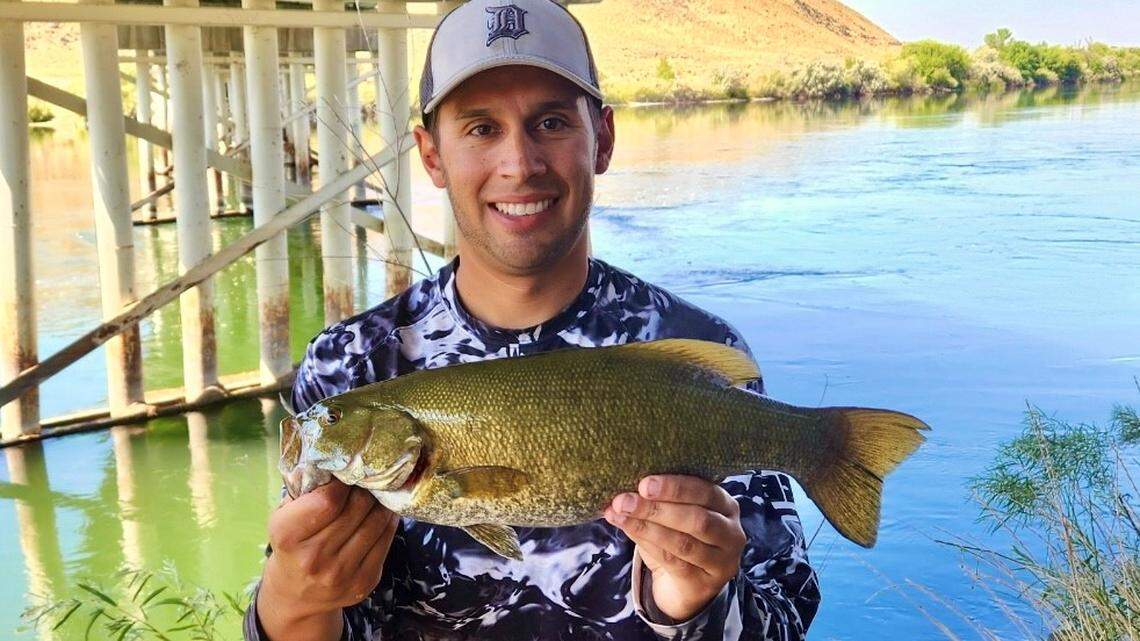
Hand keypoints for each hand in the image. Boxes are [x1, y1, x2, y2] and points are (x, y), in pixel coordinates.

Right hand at [257, 480, 399, 640]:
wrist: (296, 596)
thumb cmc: (291, 546)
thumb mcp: (283, 517)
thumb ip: (306, 490)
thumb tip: (340, 462)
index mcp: (288, 536)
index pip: (329, 499)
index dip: (343, 481)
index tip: (346, 473)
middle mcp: (314, 557)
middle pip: (357, 507)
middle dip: (365, 487)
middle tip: (367, 478)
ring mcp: (342, 572)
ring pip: (377, 521)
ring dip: (380, 502)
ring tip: (377, 492)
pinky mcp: (365, 581)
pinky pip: (387, 539)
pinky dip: (389, 520)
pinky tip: (384, 511)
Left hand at [604, 475, 745, 621]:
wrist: (686, 587)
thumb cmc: (680, 538)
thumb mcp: (676, 514)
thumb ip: (658, 499)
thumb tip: (624, 490)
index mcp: (726, 505)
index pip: (705, 491)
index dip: (675, 487)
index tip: (643, 484)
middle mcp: (731, 532)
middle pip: (697, 519)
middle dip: (658, 508)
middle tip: (625, 501)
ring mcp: (721, 561)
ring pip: (683, 543)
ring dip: (647, 528)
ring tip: (620, 515)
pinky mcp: (705, 583)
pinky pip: (674, 562)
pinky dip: (647, 545)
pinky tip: (628, 531)